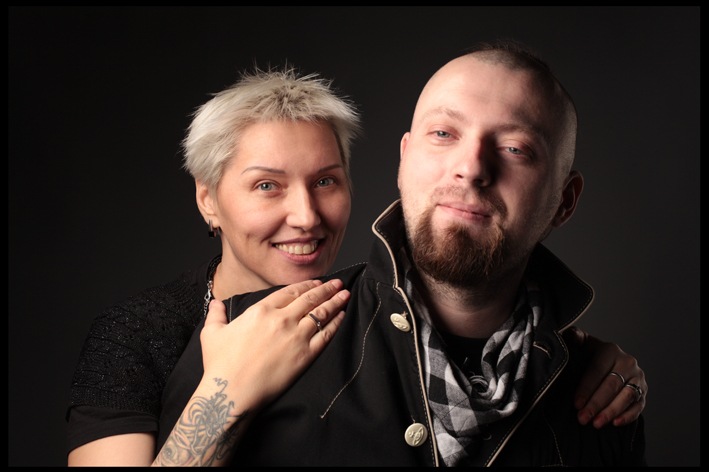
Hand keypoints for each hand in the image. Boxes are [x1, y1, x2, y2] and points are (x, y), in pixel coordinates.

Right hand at [201, 278, 349, 412]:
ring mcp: (295, 336)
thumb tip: (215, 303)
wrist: (232, 392)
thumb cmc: (220, 365)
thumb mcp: (212, 333)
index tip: (317, 282)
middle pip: (310, 299)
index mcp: (261, 310)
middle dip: (326, 289)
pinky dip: (335, 324)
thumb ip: (216, 315)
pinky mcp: (305, 355)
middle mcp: (281, 319)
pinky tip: (342, 317)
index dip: (306, 285)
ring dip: (335, 302)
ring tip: (345, 294)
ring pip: (320, 313)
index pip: (290, 292)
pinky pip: (325, 335)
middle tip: (338, 283)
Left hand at [567, 326, 646, 427]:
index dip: (586, 388)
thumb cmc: (589, 354)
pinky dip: (628, 416)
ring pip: (626, 396)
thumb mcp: (580, 343)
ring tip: (596, 423)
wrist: (606, 360)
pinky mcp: (643, 391)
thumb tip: (570, 335)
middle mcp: (627, 362)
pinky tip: (615, 423)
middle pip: (611, 385)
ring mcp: (637, 377)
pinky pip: (638, 405)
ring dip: (611, 412)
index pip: (597, 370)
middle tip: (583, 418)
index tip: (576, 403)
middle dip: (596, 404)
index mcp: (610, 350)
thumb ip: (573, 337)